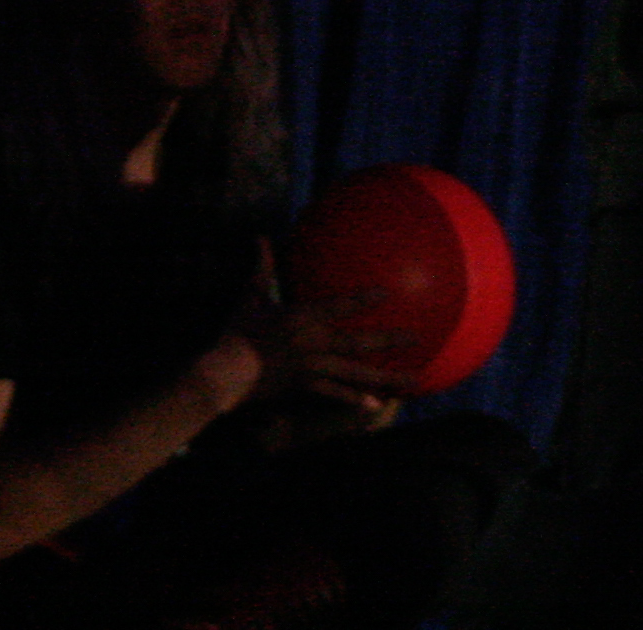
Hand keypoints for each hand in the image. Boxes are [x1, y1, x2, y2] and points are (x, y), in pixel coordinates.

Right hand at [224, 243, 411, 417]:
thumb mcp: (251, 296)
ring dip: (385, 377)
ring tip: (411, 379)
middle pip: (359, 343)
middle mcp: (314, 345)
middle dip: (389, 340)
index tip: (388, 293)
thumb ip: (263, 266)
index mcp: (303, 319)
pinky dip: (356, 400)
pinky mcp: (307, 388)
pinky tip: (376, 406)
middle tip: (416, 338)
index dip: (364, 299)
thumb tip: (260, 236)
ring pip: (355, 374)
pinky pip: (336, 395)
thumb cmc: (238, 331)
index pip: (339, 306)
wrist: (226, 374)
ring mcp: (313, 369)